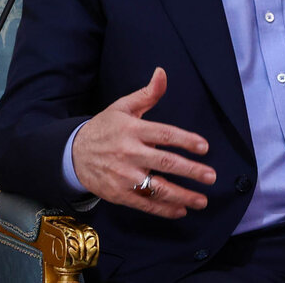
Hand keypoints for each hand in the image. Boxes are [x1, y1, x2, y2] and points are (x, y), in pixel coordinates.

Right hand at [72, 67, 215, 217]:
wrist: (73, 154)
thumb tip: (162, 72)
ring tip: (201, 200)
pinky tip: (180, 211)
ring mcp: (124, 176)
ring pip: (158, 188)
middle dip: (191, 171)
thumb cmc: (104, 128)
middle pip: (165, 163)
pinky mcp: (119, 193)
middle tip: (211, 177)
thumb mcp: (122, 107)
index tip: (204, 147)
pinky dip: (163, 209)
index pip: (164, 134)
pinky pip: (145, 204)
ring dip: (182, 196)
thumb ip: (147, 94)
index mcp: (132, 130)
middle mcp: (129, 153)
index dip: (186, 141)